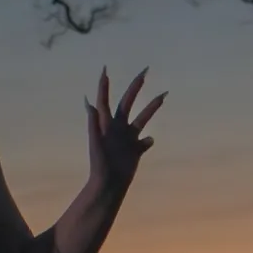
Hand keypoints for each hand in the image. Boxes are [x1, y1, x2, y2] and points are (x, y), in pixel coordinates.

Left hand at [86, 67, 165, 200]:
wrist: (109, 184)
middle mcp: (118, 127)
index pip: (105, 99)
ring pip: (142, 118)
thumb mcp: (95, 142)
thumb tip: (88, 102)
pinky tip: (149, 141)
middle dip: (136, 86)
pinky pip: (146, 141)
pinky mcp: (136, 150)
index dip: (104, 85)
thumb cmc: (99, 164)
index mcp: (106, 123)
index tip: (105, 69)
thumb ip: (93, 122)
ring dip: (152, 107)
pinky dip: (149, 140)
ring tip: (163, 95)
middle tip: (145, 70)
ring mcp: (128, 138)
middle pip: (128, 102)